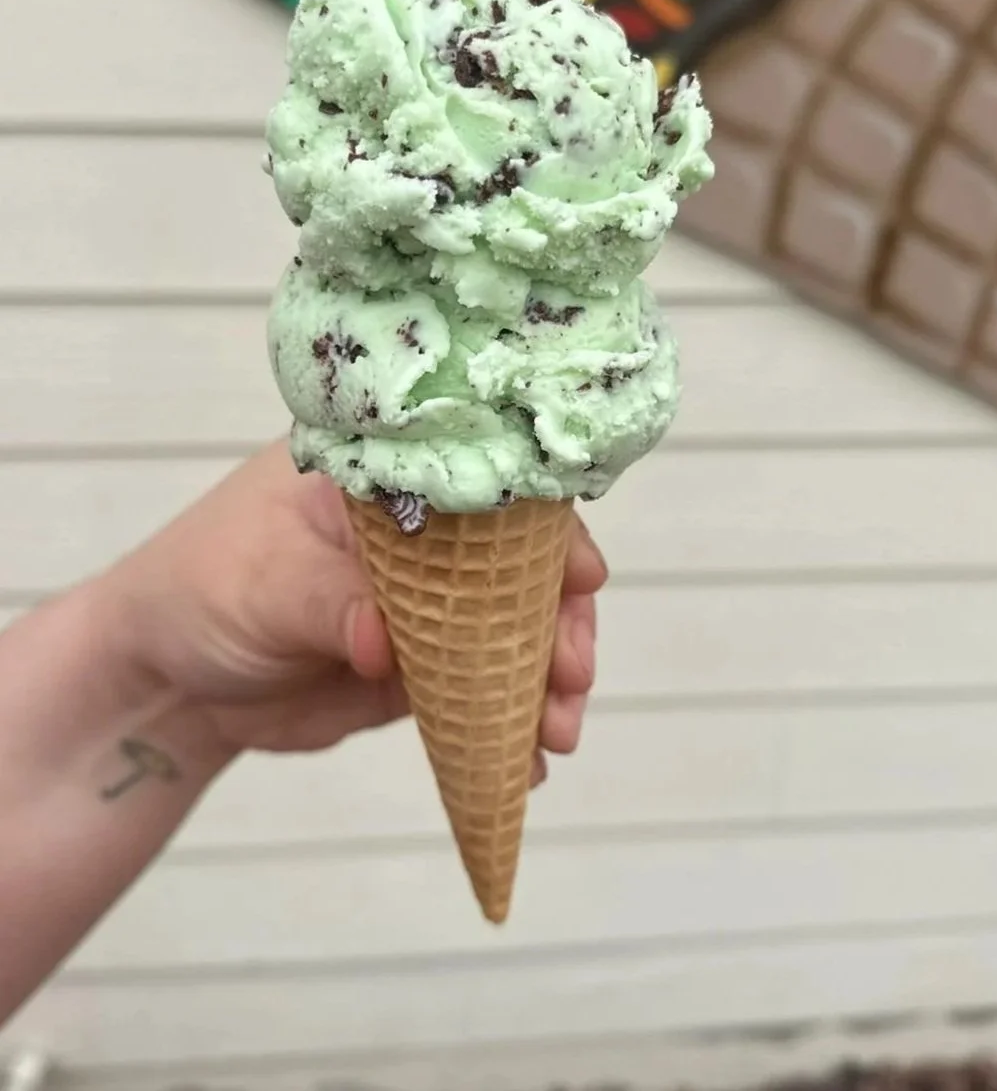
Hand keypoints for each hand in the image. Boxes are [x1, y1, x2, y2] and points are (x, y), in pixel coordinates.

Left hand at [102, 443, 606, 777]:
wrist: (167, 683)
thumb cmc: (198, 592)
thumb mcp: (260, 583)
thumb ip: (329, 603)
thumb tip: (387, 642)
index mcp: (380, 479)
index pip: (482, 486)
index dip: (543, 528)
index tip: (582, 576)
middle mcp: (416, 535)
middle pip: (516, 566)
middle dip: (557, 618)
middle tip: (571, 674)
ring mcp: (424, 604)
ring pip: (510, 633)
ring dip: (545, 680)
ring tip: (558, 732)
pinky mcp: (417, 668)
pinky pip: (480, 692)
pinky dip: (508, 725)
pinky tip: (526, 764)